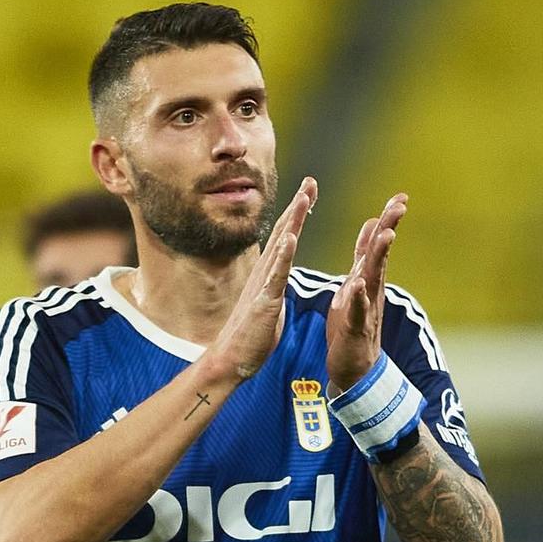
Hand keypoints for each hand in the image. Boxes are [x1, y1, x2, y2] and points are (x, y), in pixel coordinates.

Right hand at [203, 176, 314, 381]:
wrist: (231, 360)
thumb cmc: (251, 337)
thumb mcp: (268, 305)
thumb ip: (274, 288)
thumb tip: (278, 280)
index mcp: (268, 275)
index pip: (285, 237)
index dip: (297, 214)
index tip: (309, 191)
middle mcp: (264, 273)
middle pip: (283, 232)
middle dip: (298, 206)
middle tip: (311, 181)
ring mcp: (263, 286)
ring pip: (281, 247)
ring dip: (293, 221)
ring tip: (305, 197)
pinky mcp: (265, 302)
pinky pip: (276, 275)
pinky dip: (284, 255)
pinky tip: (291, 237)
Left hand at [326, 193, 407, 395]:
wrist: (354, 368)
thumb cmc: (353, 324)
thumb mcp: (357, 283)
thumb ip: (364, 256)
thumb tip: (373, 225)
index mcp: (368, 278)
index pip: (378, 244)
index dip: (388, 220)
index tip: (400, 196)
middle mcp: (371, 290)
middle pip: (380, 255)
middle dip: (389, 229)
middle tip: (399, 206)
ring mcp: (366, 308)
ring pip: (373, 278)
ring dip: (379, 256)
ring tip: (385, 235)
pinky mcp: (355, 328)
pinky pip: (357, 310)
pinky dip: (357, 297)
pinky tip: (358, 284)